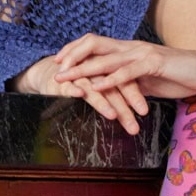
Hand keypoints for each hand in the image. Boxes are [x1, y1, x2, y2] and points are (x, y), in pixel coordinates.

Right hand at [10, 51, 148, 134]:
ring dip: (102, 101)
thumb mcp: (102, 84)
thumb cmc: (82, 79)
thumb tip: (139, 110)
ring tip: (112, 115)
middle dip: (123, 107)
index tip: (144, 112)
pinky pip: (67, 84)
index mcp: (107, 69)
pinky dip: (72, 88)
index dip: (135, 95)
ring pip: (91, 87)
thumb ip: (119, 93)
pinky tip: (79, 94)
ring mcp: (76, 75)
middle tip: (133, 127)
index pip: (125, 80)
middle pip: (111, 86)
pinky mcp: (60, 81)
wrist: (51, 70)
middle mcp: (93, 71)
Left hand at [53, 36, 195, 102]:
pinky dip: (110, 80)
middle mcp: (132, 47)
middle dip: (71, 55)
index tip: (58, 61)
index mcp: (129, 49)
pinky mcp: (154, 64)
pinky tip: (97, 87)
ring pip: (105, 59)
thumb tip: (112, 92)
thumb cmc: (179, 76)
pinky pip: (127, 72)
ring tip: (66, 78)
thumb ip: (129, 83)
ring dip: (83, 69)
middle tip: (55, 68)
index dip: (74, 50)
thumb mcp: (147, 81)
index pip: (95, 43)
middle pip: (93, 44)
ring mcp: (142, 54)